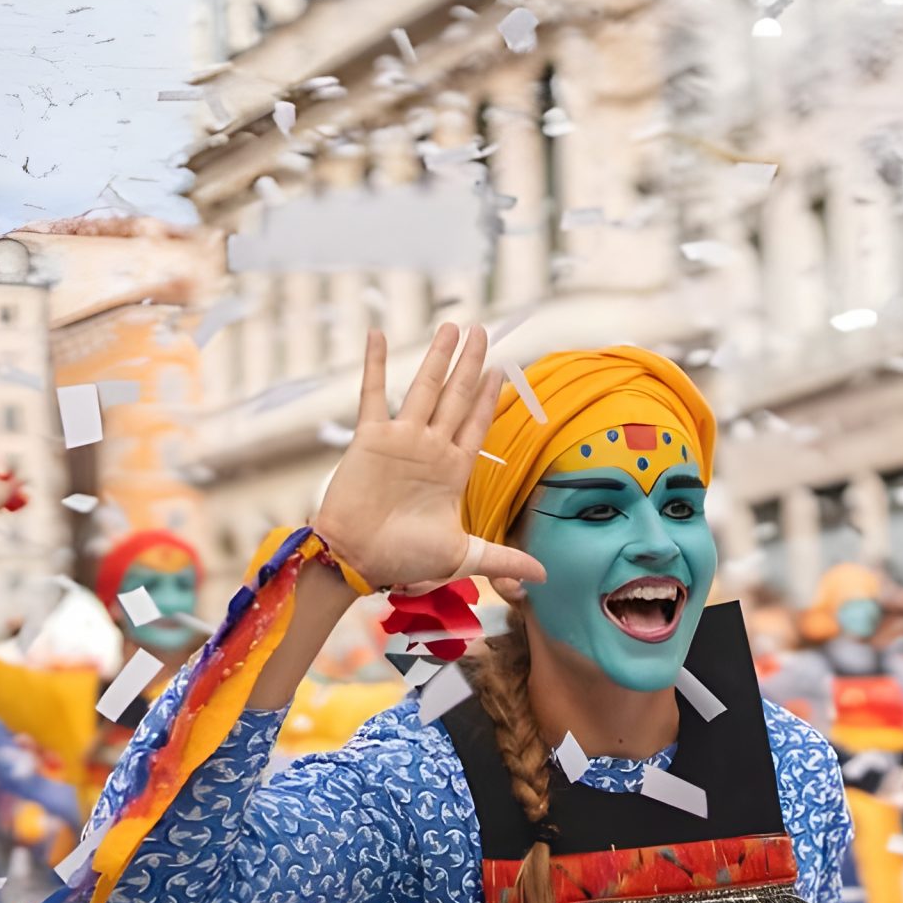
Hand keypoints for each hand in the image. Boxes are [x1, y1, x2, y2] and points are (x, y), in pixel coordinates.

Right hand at [312, 326, 543, 588]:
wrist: (357, 560)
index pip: (477, 424)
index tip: (502, 370)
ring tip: (452, 326)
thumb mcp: (463, 557)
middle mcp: (430, 448)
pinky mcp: (371, 437)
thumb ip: (503, 558)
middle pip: (457, 396)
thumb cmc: (405, 560)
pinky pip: (372, 392)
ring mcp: (401, 439)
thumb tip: (544, 577)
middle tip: (483, 330)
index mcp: (453, 470)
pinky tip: (378, 335)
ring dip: (438, 357)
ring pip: (425, 387)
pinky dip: (376, 364)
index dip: (489, 397)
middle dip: (471, 363)